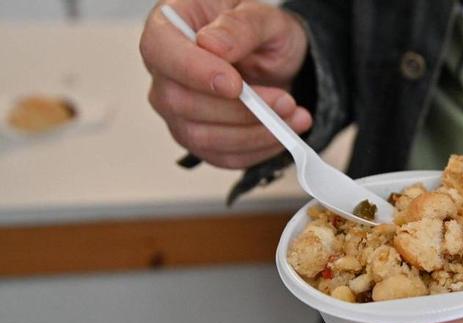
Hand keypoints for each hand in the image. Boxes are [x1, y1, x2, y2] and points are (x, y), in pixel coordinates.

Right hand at [140, 0, 312, 168]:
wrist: (275, 58)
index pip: (160, 51)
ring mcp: (177, 110)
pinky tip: (283, 132)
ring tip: (293, 116)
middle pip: (180, 102)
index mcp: (168, 26)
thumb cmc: (259, 31)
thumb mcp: (263, 17)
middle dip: (239, 110)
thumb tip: (214, 45)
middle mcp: (164, 72)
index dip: (194, 71)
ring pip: (202, 137)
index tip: (234, 84)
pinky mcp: (198, 138)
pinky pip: (222, 156)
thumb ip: (241, 25)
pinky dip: (258, 149)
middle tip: (284, 102)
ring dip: (254, 133)